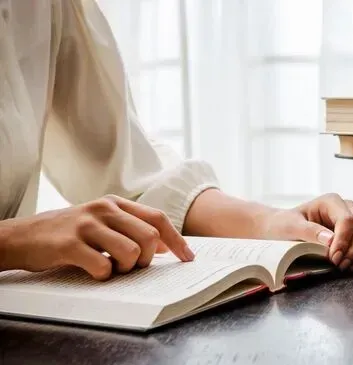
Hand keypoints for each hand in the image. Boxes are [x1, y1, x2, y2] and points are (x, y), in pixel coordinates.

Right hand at [0, 195, 193, 279]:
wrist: (26, 235)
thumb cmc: (71, 231)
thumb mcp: (104, 221)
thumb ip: (132, 228)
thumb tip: (165, 245)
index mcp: (116, 203)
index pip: (157, 218)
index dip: (176, 240)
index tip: (188, 257)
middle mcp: (105, 209)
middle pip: (149, 236)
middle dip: (147, 258)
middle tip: (134, 265)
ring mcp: (88, 225)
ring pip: (131, 252)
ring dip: (127, 268)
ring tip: (112, 267)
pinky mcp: (71, 244)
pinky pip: (104, 267)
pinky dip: (104, 276)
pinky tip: (94, 271)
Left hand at [263, 193, 352, 270]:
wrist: (281, 228)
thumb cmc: (284, 223)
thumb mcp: (290, 226)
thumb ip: (309, 231)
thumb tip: (330, 240)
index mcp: (331, 201)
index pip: (347, 221)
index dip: (343, 241)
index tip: (333, 258)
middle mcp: (346, 208)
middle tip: (339, 266)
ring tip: (342, 267)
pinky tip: (347, 266)